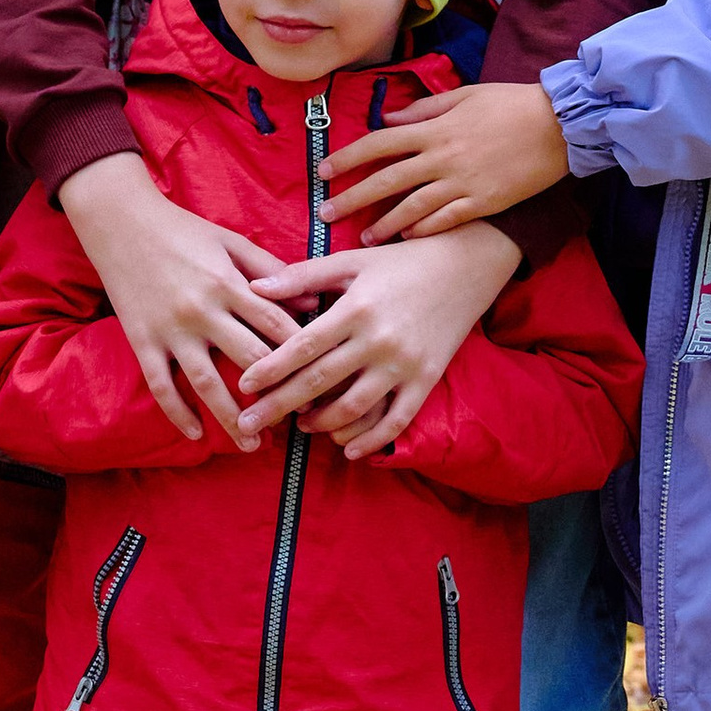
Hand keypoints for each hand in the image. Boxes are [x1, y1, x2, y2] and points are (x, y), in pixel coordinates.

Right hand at [58, 151, 298, 446]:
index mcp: (228, 283)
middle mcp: (202, 311)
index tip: (322, 377)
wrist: (120, 221)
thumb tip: (313, 301)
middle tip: (299, 419)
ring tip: (252, 444)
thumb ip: (271, 271)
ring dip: (231, 419)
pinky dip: (177, 413)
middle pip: (249, 361)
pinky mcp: (142, 341)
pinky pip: (161, 386)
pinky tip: (196, 434)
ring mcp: (171, 330)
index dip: (302, 353)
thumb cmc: (182, 229)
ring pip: (206, 384)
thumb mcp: (231, 241)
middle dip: (277, 393)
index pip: (275, 326)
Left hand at [236, 221, 521, 460]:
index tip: (244, 386)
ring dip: (321, 424)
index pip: (304, 345)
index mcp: (355, 308)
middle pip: (320, 382)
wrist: (466, 266)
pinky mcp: (426, 379)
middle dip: (279, 406)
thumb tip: (254, 287)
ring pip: (354, 407)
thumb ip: (302, 275)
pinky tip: (348, 449)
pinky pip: (396, 420)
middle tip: (248, 424)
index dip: (271, 368)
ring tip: (299, 426)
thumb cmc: (401, 262)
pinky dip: (371, 440)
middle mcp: (378, 340)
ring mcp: (404, 364)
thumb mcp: (351, 261)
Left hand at [321, 79, 570, 239]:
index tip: (324, 171)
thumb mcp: (465, 95)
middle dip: (352, 198)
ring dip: (384, 224)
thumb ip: (425, 110)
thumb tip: (390, 118)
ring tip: (364, 237)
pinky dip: (422, 230)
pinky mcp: (483, 203)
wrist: (558, 125)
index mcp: (435, 129)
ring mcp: (462, 183)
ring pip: (412, 208)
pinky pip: (445, 221)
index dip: (347, 157)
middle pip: (386, 181)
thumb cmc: (511, 103)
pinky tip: (406, 238)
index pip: (379, 143)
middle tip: (326, 214)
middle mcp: (442, 158)